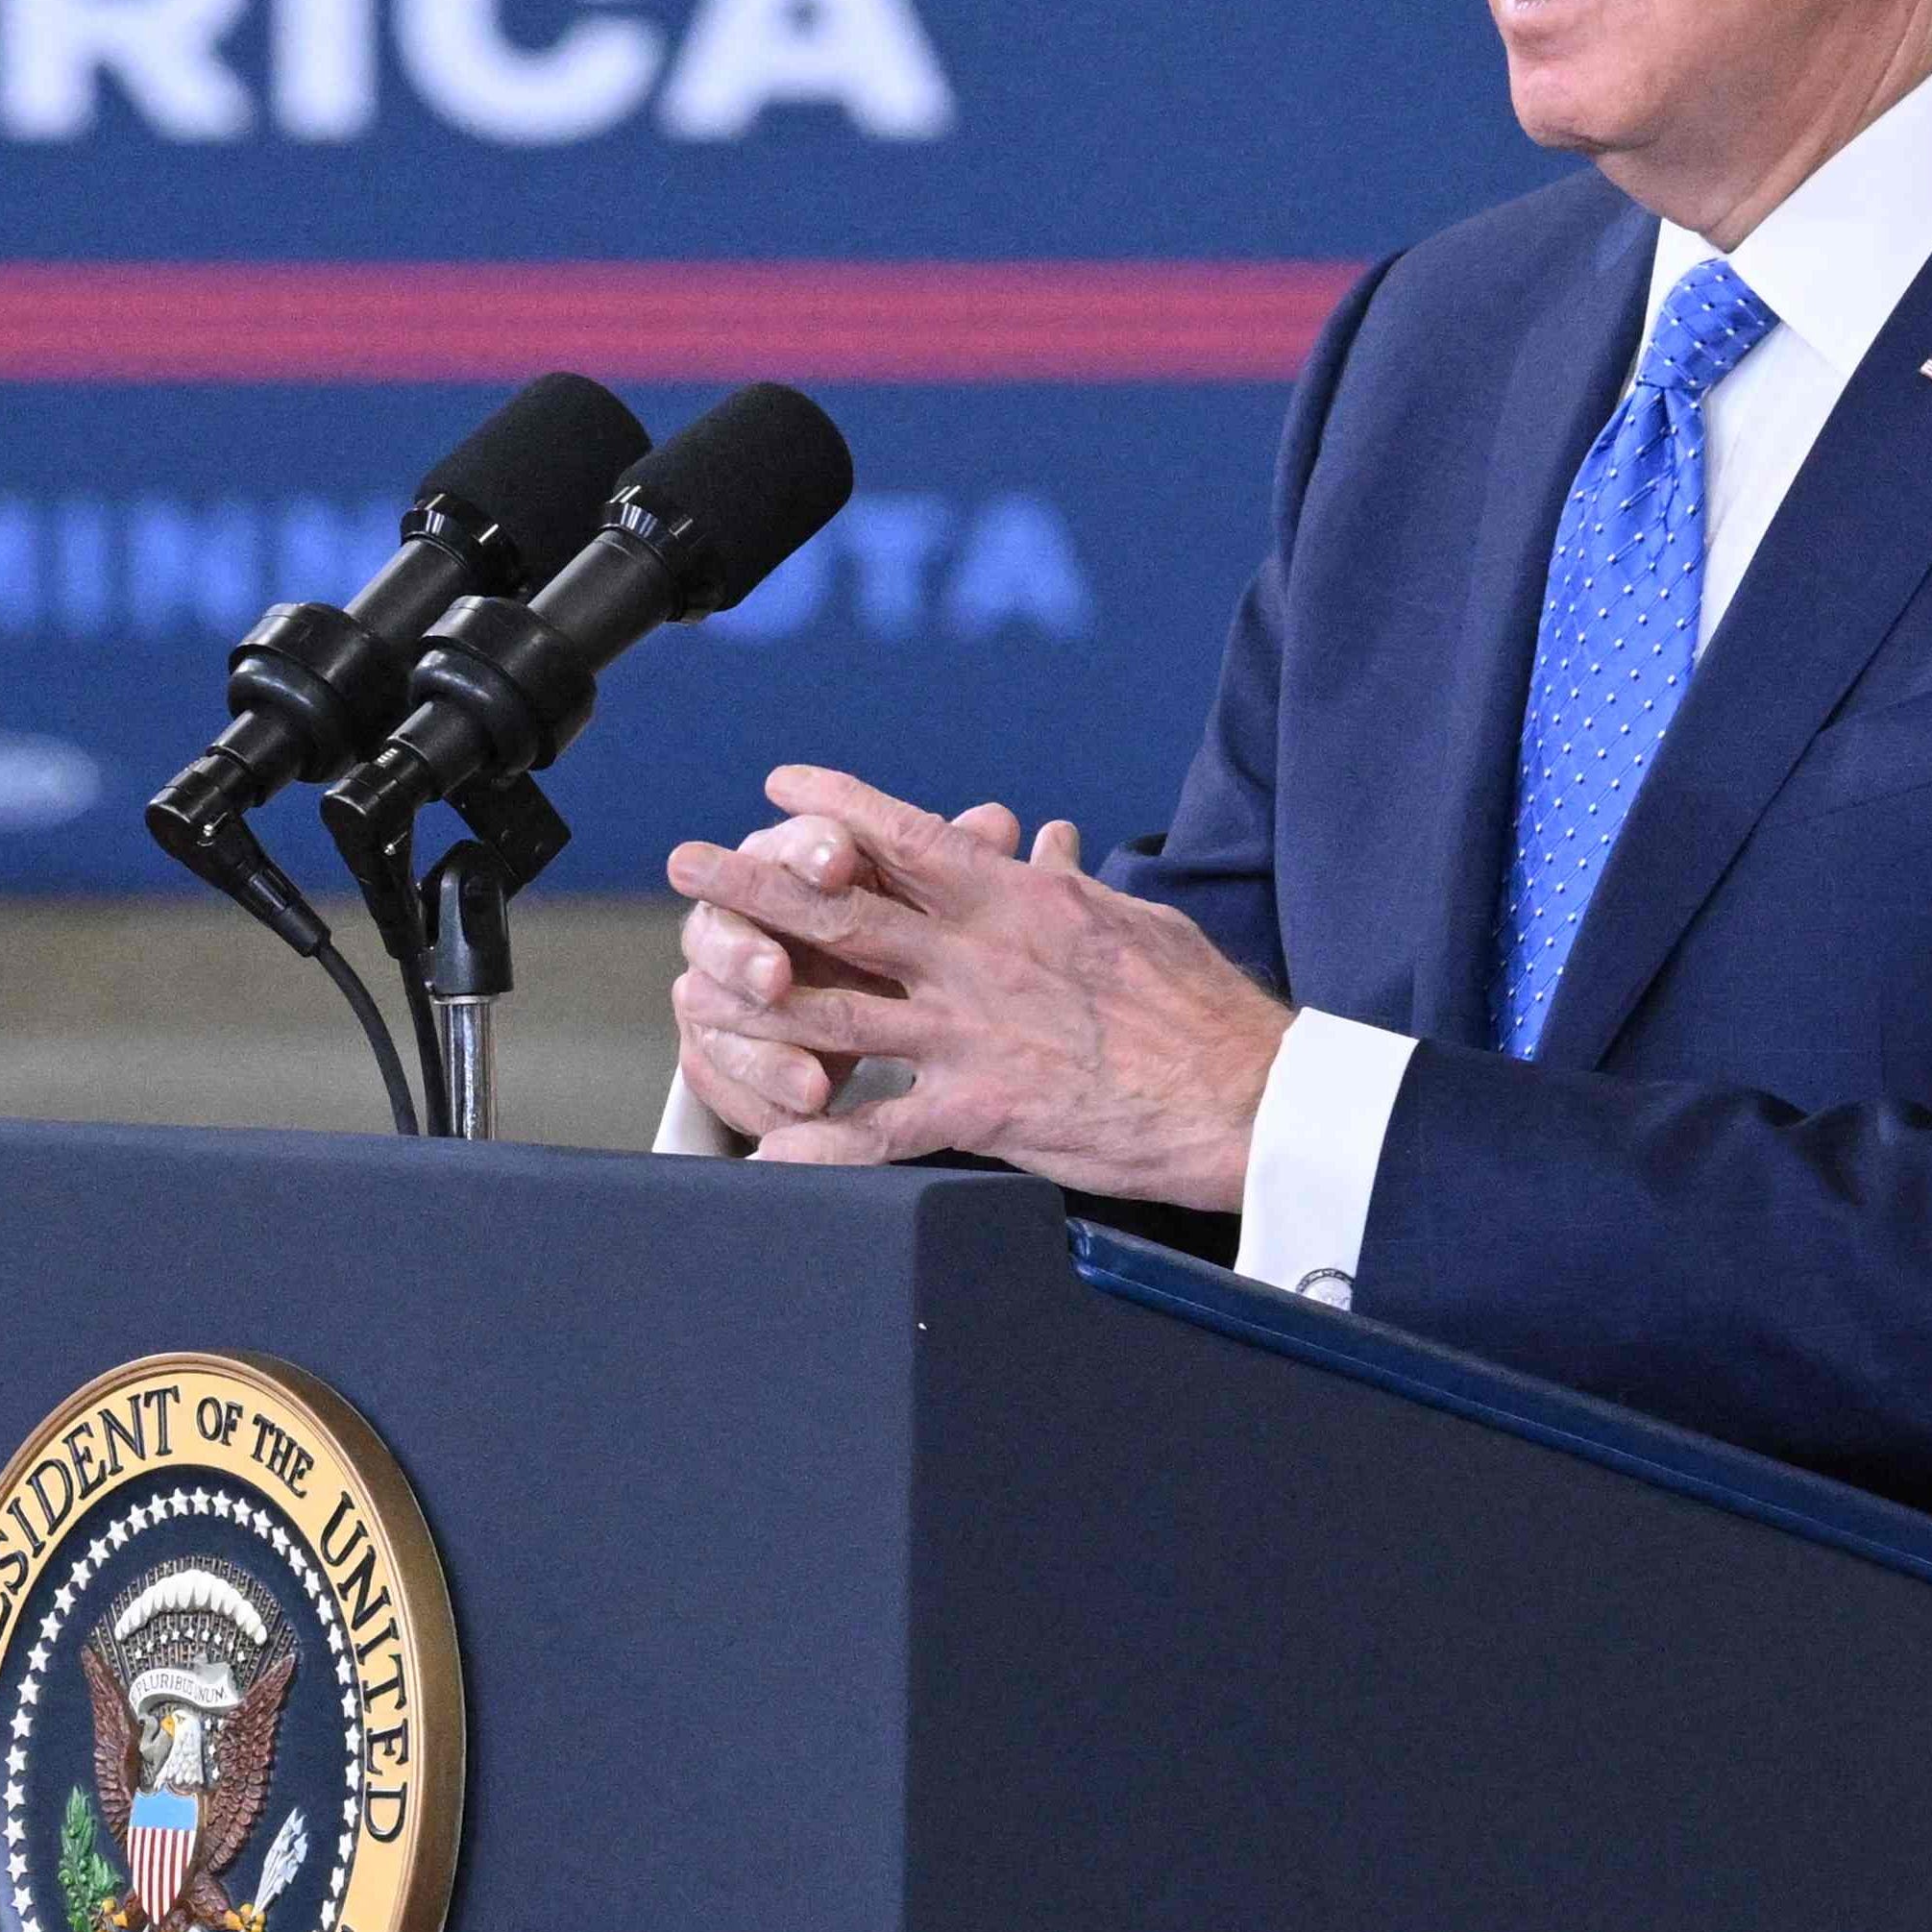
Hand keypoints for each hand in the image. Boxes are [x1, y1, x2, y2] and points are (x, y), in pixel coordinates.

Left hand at [668, 765, 1288, 1208]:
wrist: (1244, 1095)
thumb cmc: (1199, 1006)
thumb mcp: (1130, 918)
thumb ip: (1067, 883)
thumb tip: (1040, 841)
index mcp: (1015, 901)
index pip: (908, 836)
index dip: (835, 805)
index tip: (779, 785)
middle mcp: (977, 958)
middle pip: (842, 910)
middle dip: (754, 884)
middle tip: (688, 864)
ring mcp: (971, 1035)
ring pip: (836, 1007)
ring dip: (754, 993)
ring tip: (692, 977)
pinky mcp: (982, 1111)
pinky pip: (883, 1127)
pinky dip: (822, 1138)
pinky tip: (766, 1146)